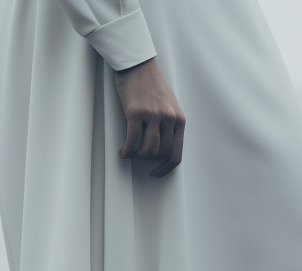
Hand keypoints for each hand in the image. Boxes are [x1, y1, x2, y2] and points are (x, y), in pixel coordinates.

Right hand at [113, 59, 184, 177]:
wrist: (138, 65)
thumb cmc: (151, 85)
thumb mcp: (169, 105)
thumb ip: (169, 125)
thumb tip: (162, 148)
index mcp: (179, 119)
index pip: (176, 153)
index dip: (165, 168)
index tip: (155, 173)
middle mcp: (168, 118)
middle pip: (160, 154)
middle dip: (148, 160)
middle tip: (138, 156)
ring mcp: (152, 116)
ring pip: (146, 150)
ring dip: (136, 156)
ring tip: (130, 153)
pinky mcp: (136, 113)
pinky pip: (132, 141)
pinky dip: (126, 151)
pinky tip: (122, 151)